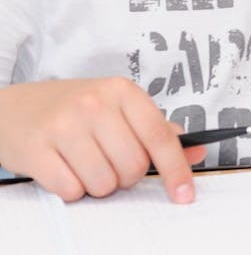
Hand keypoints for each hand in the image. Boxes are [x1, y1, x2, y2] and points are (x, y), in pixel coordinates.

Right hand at [0, 78, 204, 201]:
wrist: (15, 107)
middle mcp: (94, 104)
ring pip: (103, 183)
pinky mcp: (36, 150)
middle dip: (126, 176)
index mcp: (122, 92)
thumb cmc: (74, 110)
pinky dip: (72, 189)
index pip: (159, 137)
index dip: (175, 170)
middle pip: (132, 165)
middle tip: (110, 163)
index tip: (184, 194)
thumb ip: (157, 131)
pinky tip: (65, 169)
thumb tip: (196, 152)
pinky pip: (70, 191)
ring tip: (85, 164)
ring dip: (98, 184)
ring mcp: (63, 126)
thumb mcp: (119, 108)